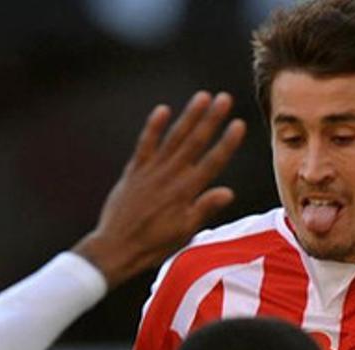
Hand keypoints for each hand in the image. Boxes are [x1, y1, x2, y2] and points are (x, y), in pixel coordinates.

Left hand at [73, 91, 246, 286]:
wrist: (116, 247)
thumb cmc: (153, 244)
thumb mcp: (184, 232)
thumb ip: (204, 208)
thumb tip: (228, 192)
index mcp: (186, 193)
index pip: (212, 162)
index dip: (227, 142)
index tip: (238, 124)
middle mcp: (170, 177)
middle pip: (195, 142)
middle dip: (211, 119)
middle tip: (224, 98)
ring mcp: (151, 171)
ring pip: (174, 138)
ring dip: (189, 116)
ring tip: (202, 97)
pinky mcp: (134, 171)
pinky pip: (145, 144)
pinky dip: (153, 127)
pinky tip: (163, 110)